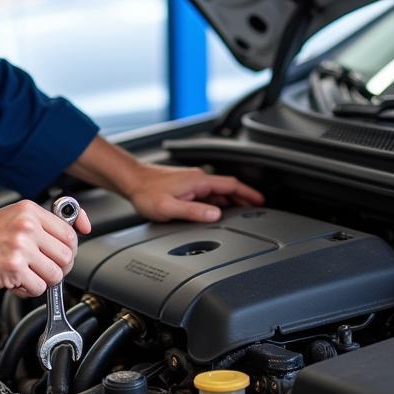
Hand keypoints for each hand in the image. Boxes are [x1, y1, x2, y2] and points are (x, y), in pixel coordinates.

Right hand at [0, 199, 92, 296]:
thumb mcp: (13, 218)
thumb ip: (40, 225)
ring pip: (55, 274)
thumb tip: (73, 233)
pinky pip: (38, 288)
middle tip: (42, 269)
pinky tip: (15, 281)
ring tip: (26, 275)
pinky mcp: (14, 267)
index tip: (69, 253)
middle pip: (67, 255)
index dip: (71, 248)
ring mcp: (21, 247)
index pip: (69, 232)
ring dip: (43, 280)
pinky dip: (28, 290)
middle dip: (58, 267)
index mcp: (30, 211)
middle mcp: (28, 226)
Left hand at [125, 163, 263, 222]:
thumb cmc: (146, 193)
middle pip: (228, 188)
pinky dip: (218, 202)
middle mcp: (198, 179)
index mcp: (199, 181)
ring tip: (241, 214)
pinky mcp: (185, 186)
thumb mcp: (169, 207)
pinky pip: (208, 194)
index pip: (231, 185)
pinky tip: (216, 211)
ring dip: (231, 201)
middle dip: (244, 199)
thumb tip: (216, 215)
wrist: (132, 181)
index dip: (248, 193)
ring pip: (218, 192)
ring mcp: (192, 182)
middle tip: (257, 211)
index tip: (261, 201)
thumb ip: (193, 211)